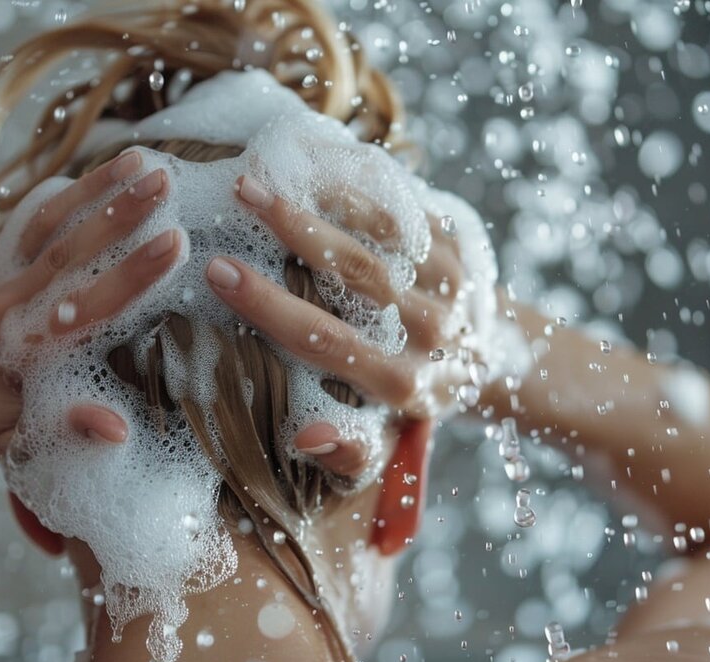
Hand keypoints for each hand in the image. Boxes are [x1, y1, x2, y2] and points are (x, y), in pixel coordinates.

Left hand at [0, 151, 180, 456]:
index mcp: (26, 350)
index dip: (133, 274)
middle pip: (71, 254)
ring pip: (51, 225)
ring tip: (144, 163)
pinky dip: (69, 191)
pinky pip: (31, 217)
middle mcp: (10, 304)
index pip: (88, 306)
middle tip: (166, 185)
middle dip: (122, 216)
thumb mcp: (19, 443)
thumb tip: (119, 428)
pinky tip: (105, 168)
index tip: (175, 243)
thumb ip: (68, 434)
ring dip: (99, 190)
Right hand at [205, 175, 475, 474]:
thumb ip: (349, 450)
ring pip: (382, 232)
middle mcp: (438, 332)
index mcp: (410, 384)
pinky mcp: (461, 244)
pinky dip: (354, 184)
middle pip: (360, 276)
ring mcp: (454, 282)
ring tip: (261, 176)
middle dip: (291, 231)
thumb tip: (307, 439)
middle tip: (236, 197)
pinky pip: (402, 206)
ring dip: (319, 199)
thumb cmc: (413, 396)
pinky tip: (307, 164)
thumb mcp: (387, 440)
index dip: (272, 307)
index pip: (332, 344)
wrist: (489, 356)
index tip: (220, 272)